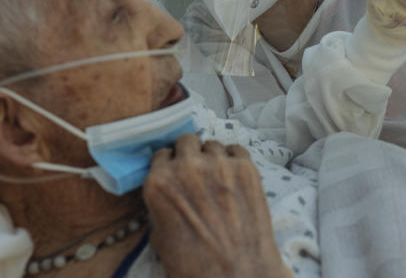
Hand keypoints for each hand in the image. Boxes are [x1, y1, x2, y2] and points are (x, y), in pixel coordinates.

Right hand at [143, 134, 290, 277]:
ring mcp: (218, 164)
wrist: (237, 273)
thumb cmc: (194, 263)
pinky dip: (234, 159)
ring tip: (218, 176)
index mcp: (159, 183)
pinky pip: (237, 149)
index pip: (161, 154)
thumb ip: (161, 206)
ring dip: (212, 157)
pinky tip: (235, 176)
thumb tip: (169, 195)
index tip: (176, 170)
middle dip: (189, 153)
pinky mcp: (246, 167)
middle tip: (196, 170)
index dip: (169, 163)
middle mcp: (186, 167)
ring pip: (212, 144)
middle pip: (186, 141)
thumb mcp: (160, 237)